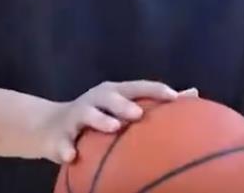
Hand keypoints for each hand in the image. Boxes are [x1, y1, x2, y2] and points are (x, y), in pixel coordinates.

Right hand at [38, 80, 189, 163]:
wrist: (49, 126)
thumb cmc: (98, 116)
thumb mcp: (123, 105)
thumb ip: (155, 101)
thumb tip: (193, 94)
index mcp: (114, 92)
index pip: (137, 87)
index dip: (154, 90)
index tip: (174, 97)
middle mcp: (95, 99)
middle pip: (110, 97)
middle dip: (124, 104)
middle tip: (139, 114)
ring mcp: (76, 116)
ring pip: (87, 114)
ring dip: (99, 120)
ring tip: (113, 128)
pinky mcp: (60, 135)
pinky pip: (63, 142)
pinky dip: (67, 148)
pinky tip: (73, 156)